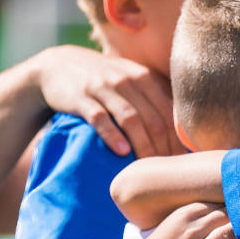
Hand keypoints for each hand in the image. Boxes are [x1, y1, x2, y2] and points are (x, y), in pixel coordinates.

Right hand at [34, 45, 183, 157]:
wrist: (58, 66)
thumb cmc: (103, 81)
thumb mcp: (130, 80)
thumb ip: (153, 99)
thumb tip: (181, 133)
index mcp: (144, 77)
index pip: (169, 112)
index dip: (177, 139)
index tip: (180, 162)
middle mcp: (126, 80)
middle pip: (153, 118)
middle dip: (162, 148)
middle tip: (166, 172)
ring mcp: (103, 88)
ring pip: (130, 119)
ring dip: (142, 146)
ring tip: (148, 168)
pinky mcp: (81, 97)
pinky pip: (100, 118)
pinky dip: (112, 135)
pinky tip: (121, 152)